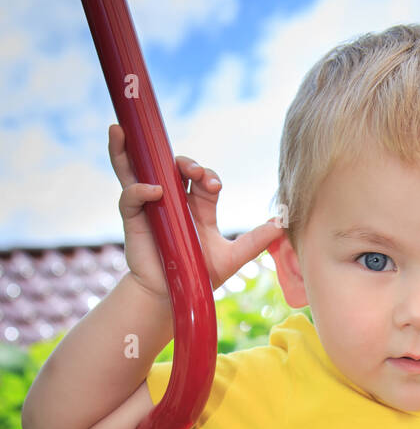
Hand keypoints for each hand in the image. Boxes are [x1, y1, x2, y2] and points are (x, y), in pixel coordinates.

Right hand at [108, 123, 281, 300]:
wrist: (173, 297)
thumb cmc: (200, 275)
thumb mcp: (232, 257)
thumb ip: (255, 241)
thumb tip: (282, 225)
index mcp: (197, 207)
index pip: (203, 179)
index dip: (208, 176)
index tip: (216, 187)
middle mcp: (174, 201)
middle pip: (176, 168)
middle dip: (187, 163)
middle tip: (197, 172)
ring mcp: (151, 206)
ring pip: (139, 169)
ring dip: (137, 150)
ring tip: (130, 132)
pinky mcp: (133, 219)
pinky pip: (129, 195)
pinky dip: (138, 189)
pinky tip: (153, 190)